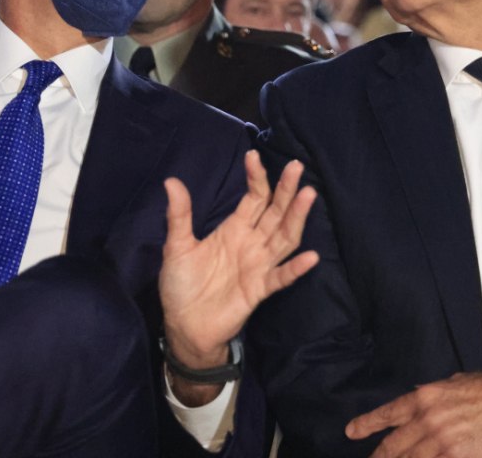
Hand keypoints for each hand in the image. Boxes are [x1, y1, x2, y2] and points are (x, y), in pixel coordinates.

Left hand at [159, 151, 317, 389]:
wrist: (184, 325)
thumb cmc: (182, 284)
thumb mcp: (177, 246)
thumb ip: (179, 215)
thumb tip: (171, 181)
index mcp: (234, 229)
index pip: (253, 198)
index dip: (256, 178)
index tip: (254, 155)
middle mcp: (252, 243)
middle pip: (275, 212)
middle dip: (286, 190)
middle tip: (297, 166)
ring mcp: (258, 265)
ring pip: (284, 237)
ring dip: (296, 218)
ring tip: (309, 195)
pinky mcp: (259, 290)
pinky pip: (280, 278)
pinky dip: (295, 269)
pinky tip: (310, 257)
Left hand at [347, 370, 481, 457]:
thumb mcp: (454, 383)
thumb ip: (430, 397)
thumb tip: (415, 406)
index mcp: (426, 397)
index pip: (388, 414)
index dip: (367, 424)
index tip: (351, 432)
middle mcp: (429, 420)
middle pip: (393, 445)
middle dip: (378, 456)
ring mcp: (442, 443)